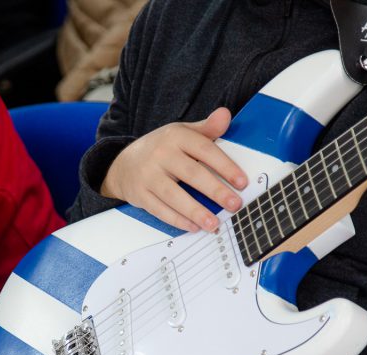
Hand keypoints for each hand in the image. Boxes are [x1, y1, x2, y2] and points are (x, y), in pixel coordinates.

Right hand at [101, 107, 248, 232]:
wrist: (124, 164)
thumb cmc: (162, 149)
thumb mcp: (182, 133)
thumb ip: (207, 129)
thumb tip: (225, 115)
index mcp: (176, 136)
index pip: (204, 150)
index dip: (225, 166)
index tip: (242, 182)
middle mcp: (161, 154)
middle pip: (191, 174)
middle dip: (215, 191)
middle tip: (234, 204)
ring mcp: (148, 175)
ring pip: (174, 195)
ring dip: (196, 211)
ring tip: (214, 224)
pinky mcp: (139, 194)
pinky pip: (159, 209)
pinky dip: (177, 220)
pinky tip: (193, 226)